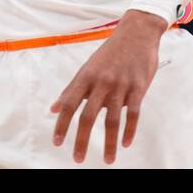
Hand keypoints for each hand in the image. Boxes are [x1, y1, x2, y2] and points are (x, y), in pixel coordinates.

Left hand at [50, 9, 167, 163]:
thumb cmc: (110, 52)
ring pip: (112, 120)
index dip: (62, 124)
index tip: (57, 142)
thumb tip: (54, 109)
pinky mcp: (138, 87)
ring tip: (108, 160)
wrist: (136, 32)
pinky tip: (125, 144)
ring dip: (110, 143)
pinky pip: (133, 113)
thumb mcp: (87, 67)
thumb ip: (71, 89)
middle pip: (88, 116)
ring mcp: (120, 85)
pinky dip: (129, 130)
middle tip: (77, 159)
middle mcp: (101, 82)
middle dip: (82, 140)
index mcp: (86, 76)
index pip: (69, 104)